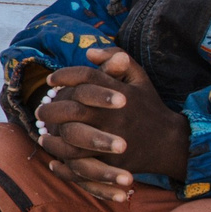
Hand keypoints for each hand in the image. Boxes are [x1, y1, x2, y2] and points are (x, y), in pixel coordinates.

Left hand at [34, 46, 189, 201]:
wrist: (170, 143)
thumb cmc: (149, 106)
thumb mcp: (139, 78)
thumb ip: (117, 58)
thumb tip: (89, 52)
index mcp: (119, 92)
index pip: (85, 77)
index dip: (64, 76)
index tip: (50, 80)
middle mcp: (113, 114)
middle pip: (71, 109)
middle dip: (51, 109)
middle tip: (40, 109)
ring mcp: (111, 137)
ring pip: (70, 135)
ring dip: (52, 134)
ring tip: (43, 132)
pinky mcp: (110, 160)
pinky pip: (78, 159)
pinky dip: (61, 155)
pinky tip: (53, 151)